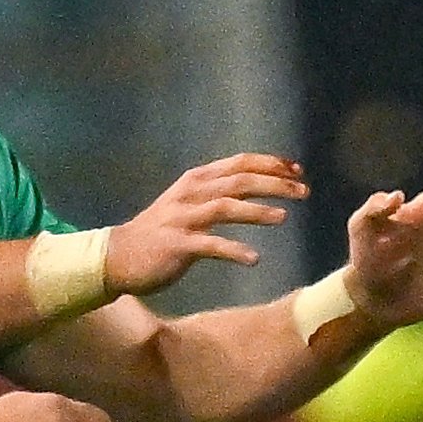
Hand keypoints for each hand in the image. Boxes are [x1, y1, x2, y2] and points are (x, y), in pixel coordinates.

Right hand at [106, 152, 301, 295]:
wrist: (118, 256)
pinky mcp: (177, 246)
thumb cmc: (161, 231)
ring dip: (257, 211)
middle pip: (239, 181)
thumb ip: (216, 191)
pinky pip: (210, 246)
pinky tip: (254, 258)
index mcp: (196, 180)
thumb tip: (253, 184)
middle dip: (274, 184)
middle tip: (304, 191)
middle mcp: (191, 193)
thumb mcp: (187, 202)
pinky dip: (234, 250)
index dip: (270, 164)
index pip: (239, 163)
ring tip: (283, 217)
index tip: (297, 170)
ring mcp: (183, 219)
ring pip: (226, 207)